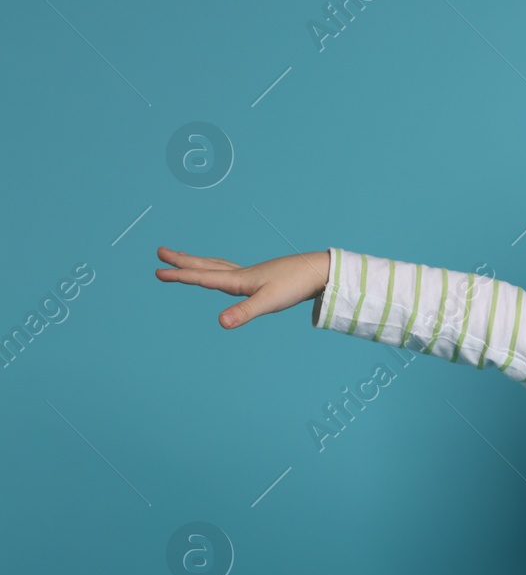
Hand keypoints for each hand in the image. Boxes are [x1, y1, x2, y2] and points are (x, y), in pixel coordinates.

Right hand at [155, 246, 329, 328]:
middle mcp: (242, 274)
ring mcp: (252, 274)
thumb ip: (244, 312)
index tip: (157, 272)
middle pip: (205, 265)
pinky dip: (218, 268)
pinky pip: (231, 270)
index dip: (179, 276)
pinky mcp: (262, 277)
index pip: (202, 277)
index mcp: (239, 280)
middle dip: (182, 261)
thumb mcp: (269, 302)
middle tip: (160, 252)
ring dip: (198, 262)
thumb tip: (221, 322)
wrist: (320, 271)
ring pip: (217, 265)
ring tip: (183, 258)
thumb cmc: (296, 286)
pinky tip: (224, 275)